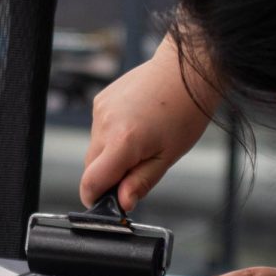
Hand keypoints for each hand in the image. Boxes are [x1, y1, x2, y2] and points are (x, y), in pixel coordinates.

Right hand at [80, 36, 216, 209]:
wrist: (184, 72)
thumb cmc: (184, 111)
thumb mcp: (168, 156)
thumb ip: (141, 182)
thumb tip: (123, 203)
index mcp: (122, 142)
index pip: (91, 182)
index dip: (95, 197)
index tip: (107, 202)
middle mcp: (104, 125)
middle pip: (91, 166)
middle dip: (109, 175)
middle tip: (138, 167)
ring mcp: (100, 110)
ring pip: (95, 147)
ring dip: (111, 153)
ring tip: (142, 139)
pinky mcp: (100, 100)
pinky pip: (99, 129)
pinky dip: (111, 134)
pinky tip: (135, 125)